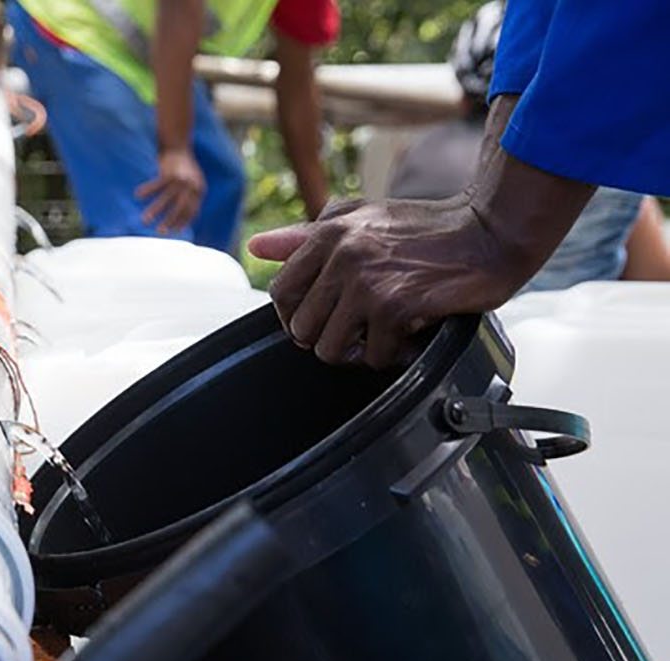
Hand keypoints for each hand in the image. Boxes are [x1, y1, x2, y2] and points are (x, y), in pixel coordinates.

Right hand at [136, 148, 204, 234]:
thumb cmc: (183, 166)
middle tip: (159, 231)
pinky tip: (137, 196)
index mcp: (199, 189)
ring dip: (155, 210)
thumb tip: (181, 214)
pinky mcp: (170, 172)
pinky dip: (147, 190)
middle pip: (180, 208)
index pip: (192, 211)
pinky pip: (157, 185)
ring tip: (144, 219)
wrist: (178, 144)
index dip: (183, 222)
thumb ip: (190, 195)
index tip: (174, 232)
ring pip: (166, 199)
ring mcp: (181, 179)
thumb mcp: (193, 181)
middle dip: (170, 221)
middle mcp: (192, 185)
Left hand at [249, 197, 533, 369]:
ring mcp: (367, 283)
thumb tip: (256, 247)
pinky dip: (393, 353)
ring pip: (331, 348)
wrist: (490, 231)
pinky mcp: (397, 307)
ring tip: (380, 334)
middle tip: (358, 329)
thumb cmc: (425, 228)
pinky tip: (409, 333)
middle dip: (327, 336)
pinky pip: (374, 355)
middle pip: (301, 328)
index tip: (320, 319)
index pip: (281, 293)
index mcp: (327, 233)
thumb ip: (306, 236)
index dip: (296, 315)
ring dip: (357, 351)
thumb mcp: (360, 220)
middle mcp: (342, 256)